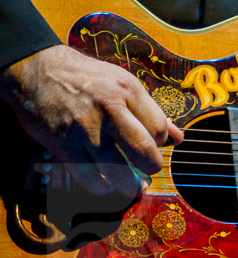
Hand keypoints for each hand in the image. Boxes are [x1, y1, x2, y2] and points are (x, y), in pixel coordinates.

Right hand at [0, 45, 182, 196]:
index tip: (154, 146)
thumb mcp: (124, 83)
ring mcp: (85, 128)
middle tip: (150, 171)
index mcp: (128, 90)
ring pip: (117, 169)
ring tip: (133, 187)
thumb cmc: (87, 79)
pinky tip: (105, 185)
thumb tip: (179, 138)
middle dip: (152, 167)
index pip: (158, 127)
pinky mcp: (63, 144)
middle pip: (143, 150)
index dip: (160, 142)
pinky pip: (88, 176)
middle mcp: (109, 108)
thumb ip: (151, 111)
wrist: (37, 70)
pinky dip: (100, 187)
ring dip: (129, 185)